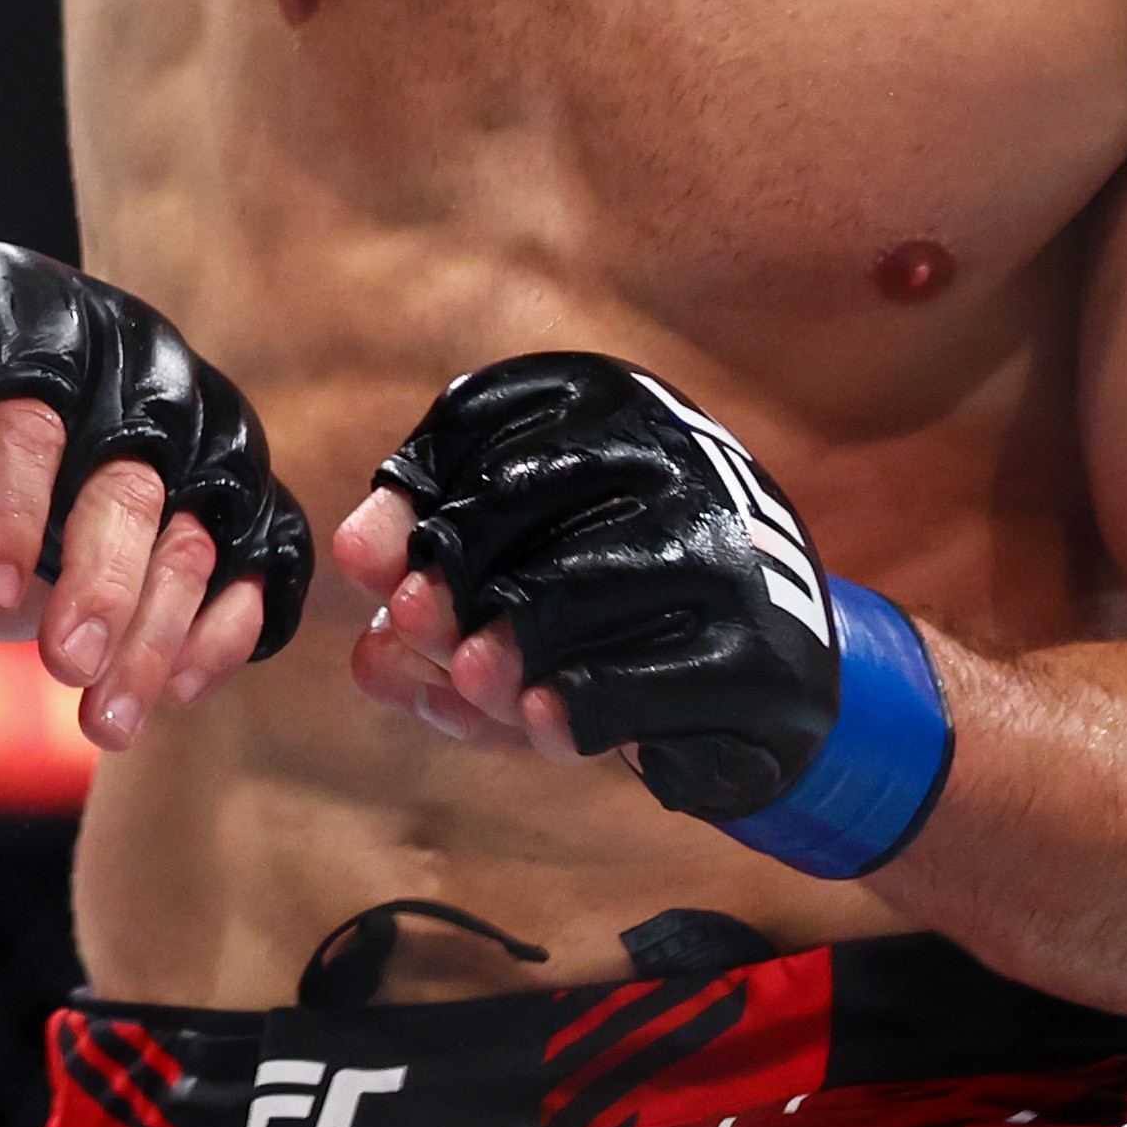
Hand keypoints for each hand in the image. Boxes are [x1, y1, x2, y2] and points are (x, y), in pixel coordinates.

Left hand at [0, 245, 311, 750]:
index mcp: (9, 327)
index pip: (25, 419)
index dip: (12, 511)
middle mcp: (117, 358)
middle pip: (130, 476)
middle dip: (103, 585)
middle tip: (64, 667)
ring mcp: (186, 418)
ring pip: (200, 526)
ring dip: (160, 633)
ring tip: (106, 721)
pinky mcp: (225, 480)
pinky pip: (262, 550)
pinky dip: (226, 624)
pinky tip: (175, 689)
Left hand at [346, 354, 955, 879]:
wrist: (771, 677)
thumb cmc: (611, 600)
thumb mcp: (513, 565)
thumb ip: (420, 556)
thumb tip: (355, 558)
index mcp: (614, 402)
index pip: (479, 419)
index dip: (411, 494)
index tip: (375, 563)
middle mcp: (679, 452)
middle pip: (509, 502)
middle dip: (441, 580)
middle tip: (414, 630)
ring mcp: (729, 551)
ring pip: (566, 594)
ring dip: (493, 656)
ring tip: (474, 685)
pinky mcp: (760, 654)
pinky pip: (628, 683)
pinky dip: (563, 710)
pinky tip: (540, 724)